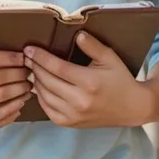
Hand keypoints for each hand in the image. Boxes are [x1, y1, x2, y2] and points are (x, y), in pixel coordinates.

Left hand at [24, 33, 149, 128]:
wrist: (131, 108)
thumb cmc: (120, 80)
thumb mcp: (110, 58)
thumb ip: (92, 45)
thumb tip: (77, 34)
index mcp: (89, 83)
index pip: (57, 68)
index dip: (40, 57)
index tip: (29, 49)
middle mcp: (79, 101)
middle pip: (47, 81)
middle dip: (34, 67)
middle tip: (26, 56)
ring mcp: (73, 115)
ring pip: (44, 96)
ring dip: (35, 81)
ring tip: (32, 68)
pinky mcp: (70, 123)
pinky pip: (48, 109)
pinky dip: (40, 97)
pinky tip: (39, 86)